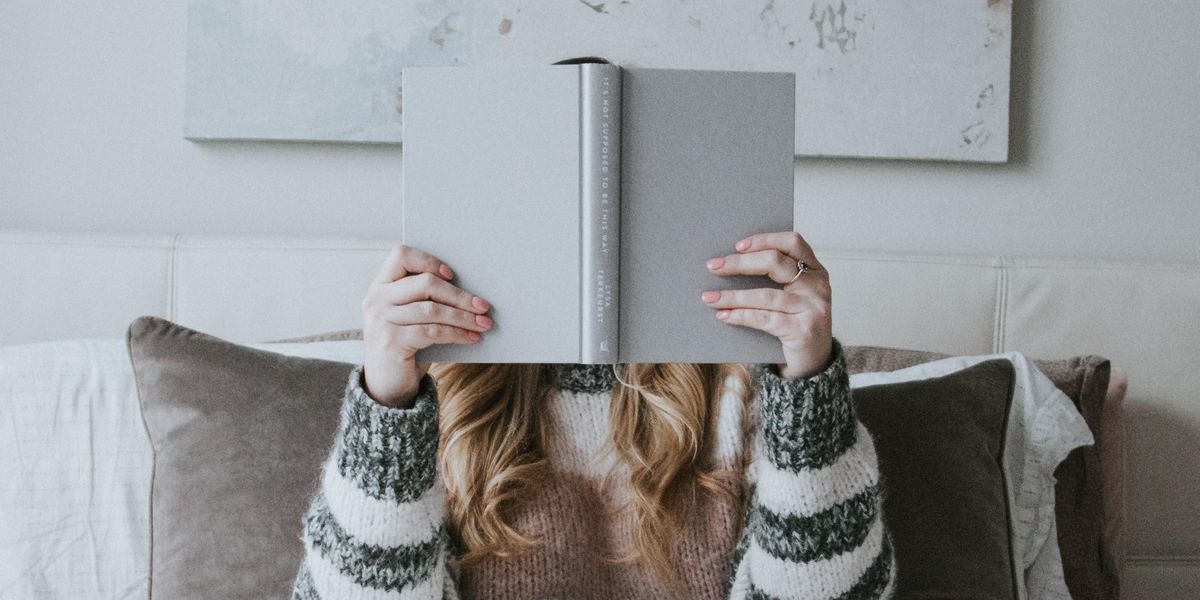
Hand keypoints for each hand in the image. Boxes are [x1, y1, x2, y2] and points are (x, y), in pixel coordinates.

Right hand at [361, 244, 493, 407]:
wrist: (386, 386)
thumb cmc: (405, 346)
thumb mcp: (410, 318)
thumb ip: (425, 299)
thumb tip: (470, 293)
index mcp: (381, 286)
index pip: (401, 255)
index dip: (429, 261)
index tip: (451, 274)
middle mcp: (377, 299)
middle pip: (425, 283)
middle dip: (459, 295)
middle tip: (483, 305)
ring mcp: (381, 320)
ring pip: (432, 309)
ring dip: (463, 317)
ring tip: (483, 324)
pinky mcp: (391, 342)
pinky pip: (432, 331)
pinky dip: (456, 333)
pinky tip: (471, 338)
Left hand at [701, 231, 832, 379]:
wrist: (814, 362)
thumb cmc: (796, 323)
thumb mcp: (792, 296)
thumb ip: (774, 279)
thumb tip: (728, 264)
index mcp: (815, 270)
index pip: (792, 242)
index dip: (764, 240)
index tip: (737, 246)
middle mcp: (817, 286)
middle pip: (775, 263)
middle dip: (740, 263)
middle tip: (713, 267)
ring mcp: (812, 309)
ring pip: (765, 295)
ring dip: (732, 295)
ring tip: (709, 297)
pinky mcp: (802, 331)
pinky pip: (764, 319)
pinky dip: (740, 315)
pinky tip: (724, 315)